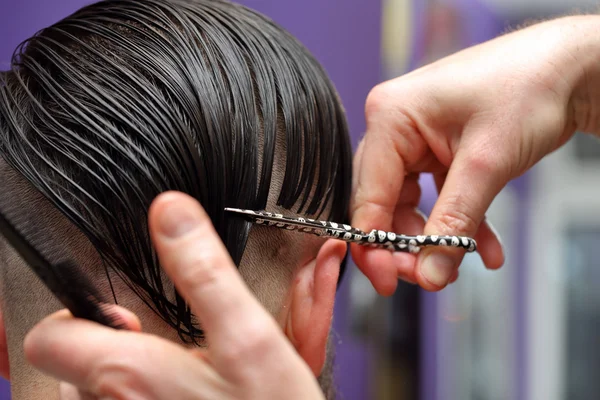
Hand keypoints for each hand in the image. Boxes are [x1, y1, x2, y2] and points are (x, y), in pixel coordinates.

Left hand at [24, 192, 324, 399]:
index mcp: (127, 376)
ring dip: (134, 378)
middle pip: (76, 366)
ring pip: (101, 393)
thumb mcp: (249, 338)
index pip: (50, 338)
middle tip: (169, 347)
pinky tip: (190, 396)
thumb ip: (205, 274)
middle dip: (117, 348)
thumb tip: (170, 212)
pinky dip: (147, 395)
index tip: (122, 312)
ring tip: (183, 377)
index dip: (78, 314)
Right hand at [351, 15, 599, 293]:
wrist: (571, 67)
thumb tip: (429, 275)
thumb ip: (454, 223)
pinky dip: (458, 221)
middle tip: (429, 277)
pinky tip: (484, 246)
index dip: (374, 244)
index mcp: (390, 117)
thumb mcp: (486, 165)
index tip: (388, 282)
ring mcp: (416, 136)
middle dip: (409, 243)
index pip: (369, 194)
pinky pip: (437, 194)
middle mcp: (395, 125)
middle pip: (385, 201)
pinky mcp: (437, 147)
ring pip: (411, 202)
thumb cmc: (529, 89)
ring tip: (463, 262)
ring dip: (438, 236)